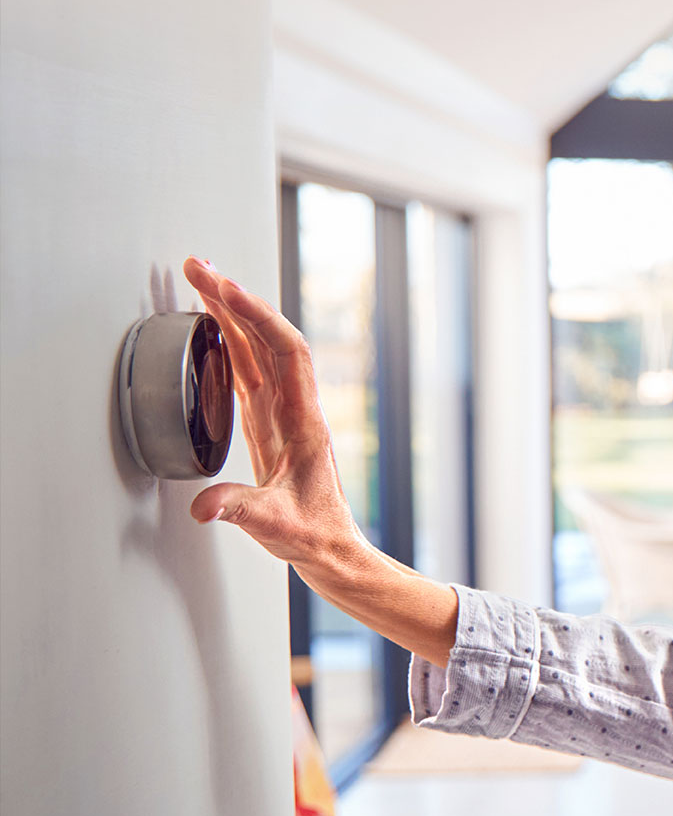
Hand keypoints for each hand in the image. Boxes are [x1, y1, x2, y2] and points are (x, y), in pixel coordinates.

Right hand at [181, 257, 367, 575]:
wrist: (331, 548)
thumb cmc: (314, 534)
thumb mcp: (275, 526)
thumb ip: (240, 512)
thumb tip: (204, 507)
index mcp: (304, 421)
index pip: (286, 352)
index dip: (258, 318)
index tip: (226, 290)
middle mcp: (295, 409)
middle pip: (268, 339)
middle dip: (235, 299)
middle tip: (198, 267)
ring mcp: (282, 414)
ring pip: (257, 350)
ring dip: (231, 314)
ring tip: (200, 280)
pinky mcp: (268, 424)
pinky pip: (249, 370)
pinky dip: (229, 343)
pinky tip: (213, 327)